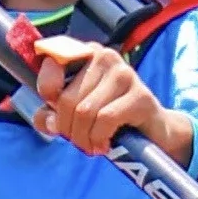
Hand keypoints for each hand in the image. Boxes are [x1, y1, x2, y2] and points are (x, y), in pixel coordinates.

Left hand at [29, 38, 188, 163]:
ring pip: (85, 111)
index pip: (51, 64)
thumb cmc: (109, 119)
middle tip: (78, 140)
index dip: (48, 95)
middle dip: (67, 129)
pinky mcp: (140, 95)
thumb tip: (45, 121)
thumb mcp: (73, 115)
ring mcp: (124, 73)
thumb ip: (50, 115)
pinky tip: (104, 144)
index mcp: (85, 53)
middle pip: (67, 99)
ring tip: (91, 145)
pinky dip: (99, 138)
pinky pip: (105, 119)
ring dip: (83, 138)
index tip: (57, 115)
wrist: (152, 132)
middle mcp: (104, 56)